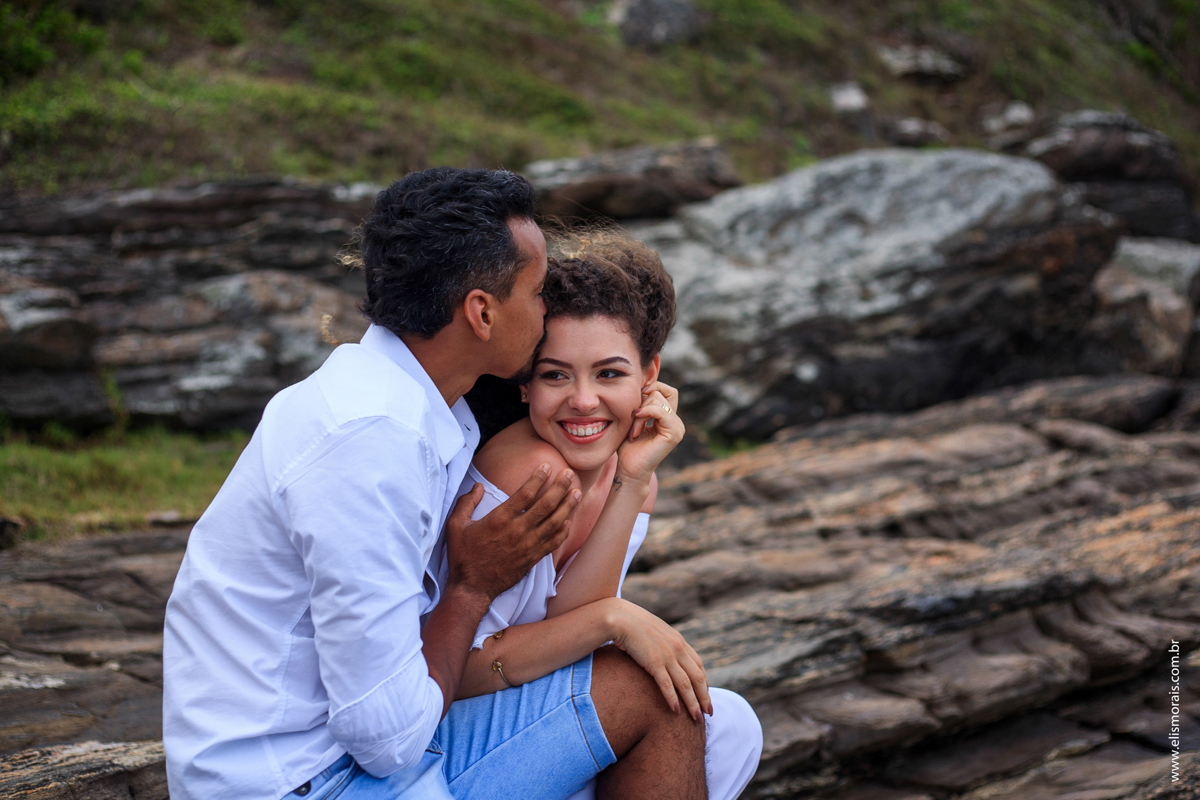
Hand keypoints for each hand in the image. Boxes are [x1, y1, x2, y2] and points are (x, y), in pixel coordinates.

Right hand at [444, 465, 580, 600]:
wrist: (472, 587)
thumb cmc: (463, 556)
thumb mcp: (455, 526)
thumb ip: (466, 503)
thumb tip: (477, 486)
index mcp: (499, 519)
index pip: (525, 493)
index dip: (538, 478)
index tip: (547, 466)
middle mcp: (518, 531)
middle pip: (546, 505)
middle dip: (560, 487)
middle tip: (570, 475)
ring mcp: (528, 546)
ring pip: (555, 523)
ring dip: (568, 506)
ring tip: (577, 493)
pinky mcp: (532, 558)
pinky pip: (553, 543)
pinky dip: (563, 532)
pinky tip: (569, 521)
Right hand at [605, 598, 711, 720]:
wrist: (620, 617)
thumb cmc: (633, 625)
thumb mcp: (655, 632)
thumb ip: (663, 644)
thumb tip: (663, 655)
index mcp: (679, 641)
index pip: (698, 665)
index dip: (704, 682)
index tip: (706, 696)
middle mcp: (677, 648)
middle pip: (697, 677)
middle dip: (704, 697)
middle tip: (709, 713)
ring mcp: (667, 655)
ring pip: (685, 684)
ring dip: (693, 703)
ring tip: (697, 718)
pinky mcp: (654, 662)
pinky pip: (667, 685)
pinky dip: (673, 699)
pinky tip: (676, 711)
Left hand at [616, 381, 684, 485]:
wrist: (629, 469)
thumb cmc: (628, 447)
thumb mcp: (634, 419)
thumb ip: (641, 403)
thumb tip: (643, 382)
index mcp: (668, 417)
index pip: (666, 389)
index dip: (650, 389)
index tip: (634, 401)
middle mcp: (676, 421)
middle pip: (662, 391)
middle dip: (642, 400)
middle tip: (632, 417)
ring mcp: (678, 427)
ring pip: (658, 399)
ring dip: (640, 411)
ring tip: (633, 428)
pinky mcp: (674, 434)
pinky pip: (660, 411)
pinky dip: (645, 413)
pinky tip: (636, 424)